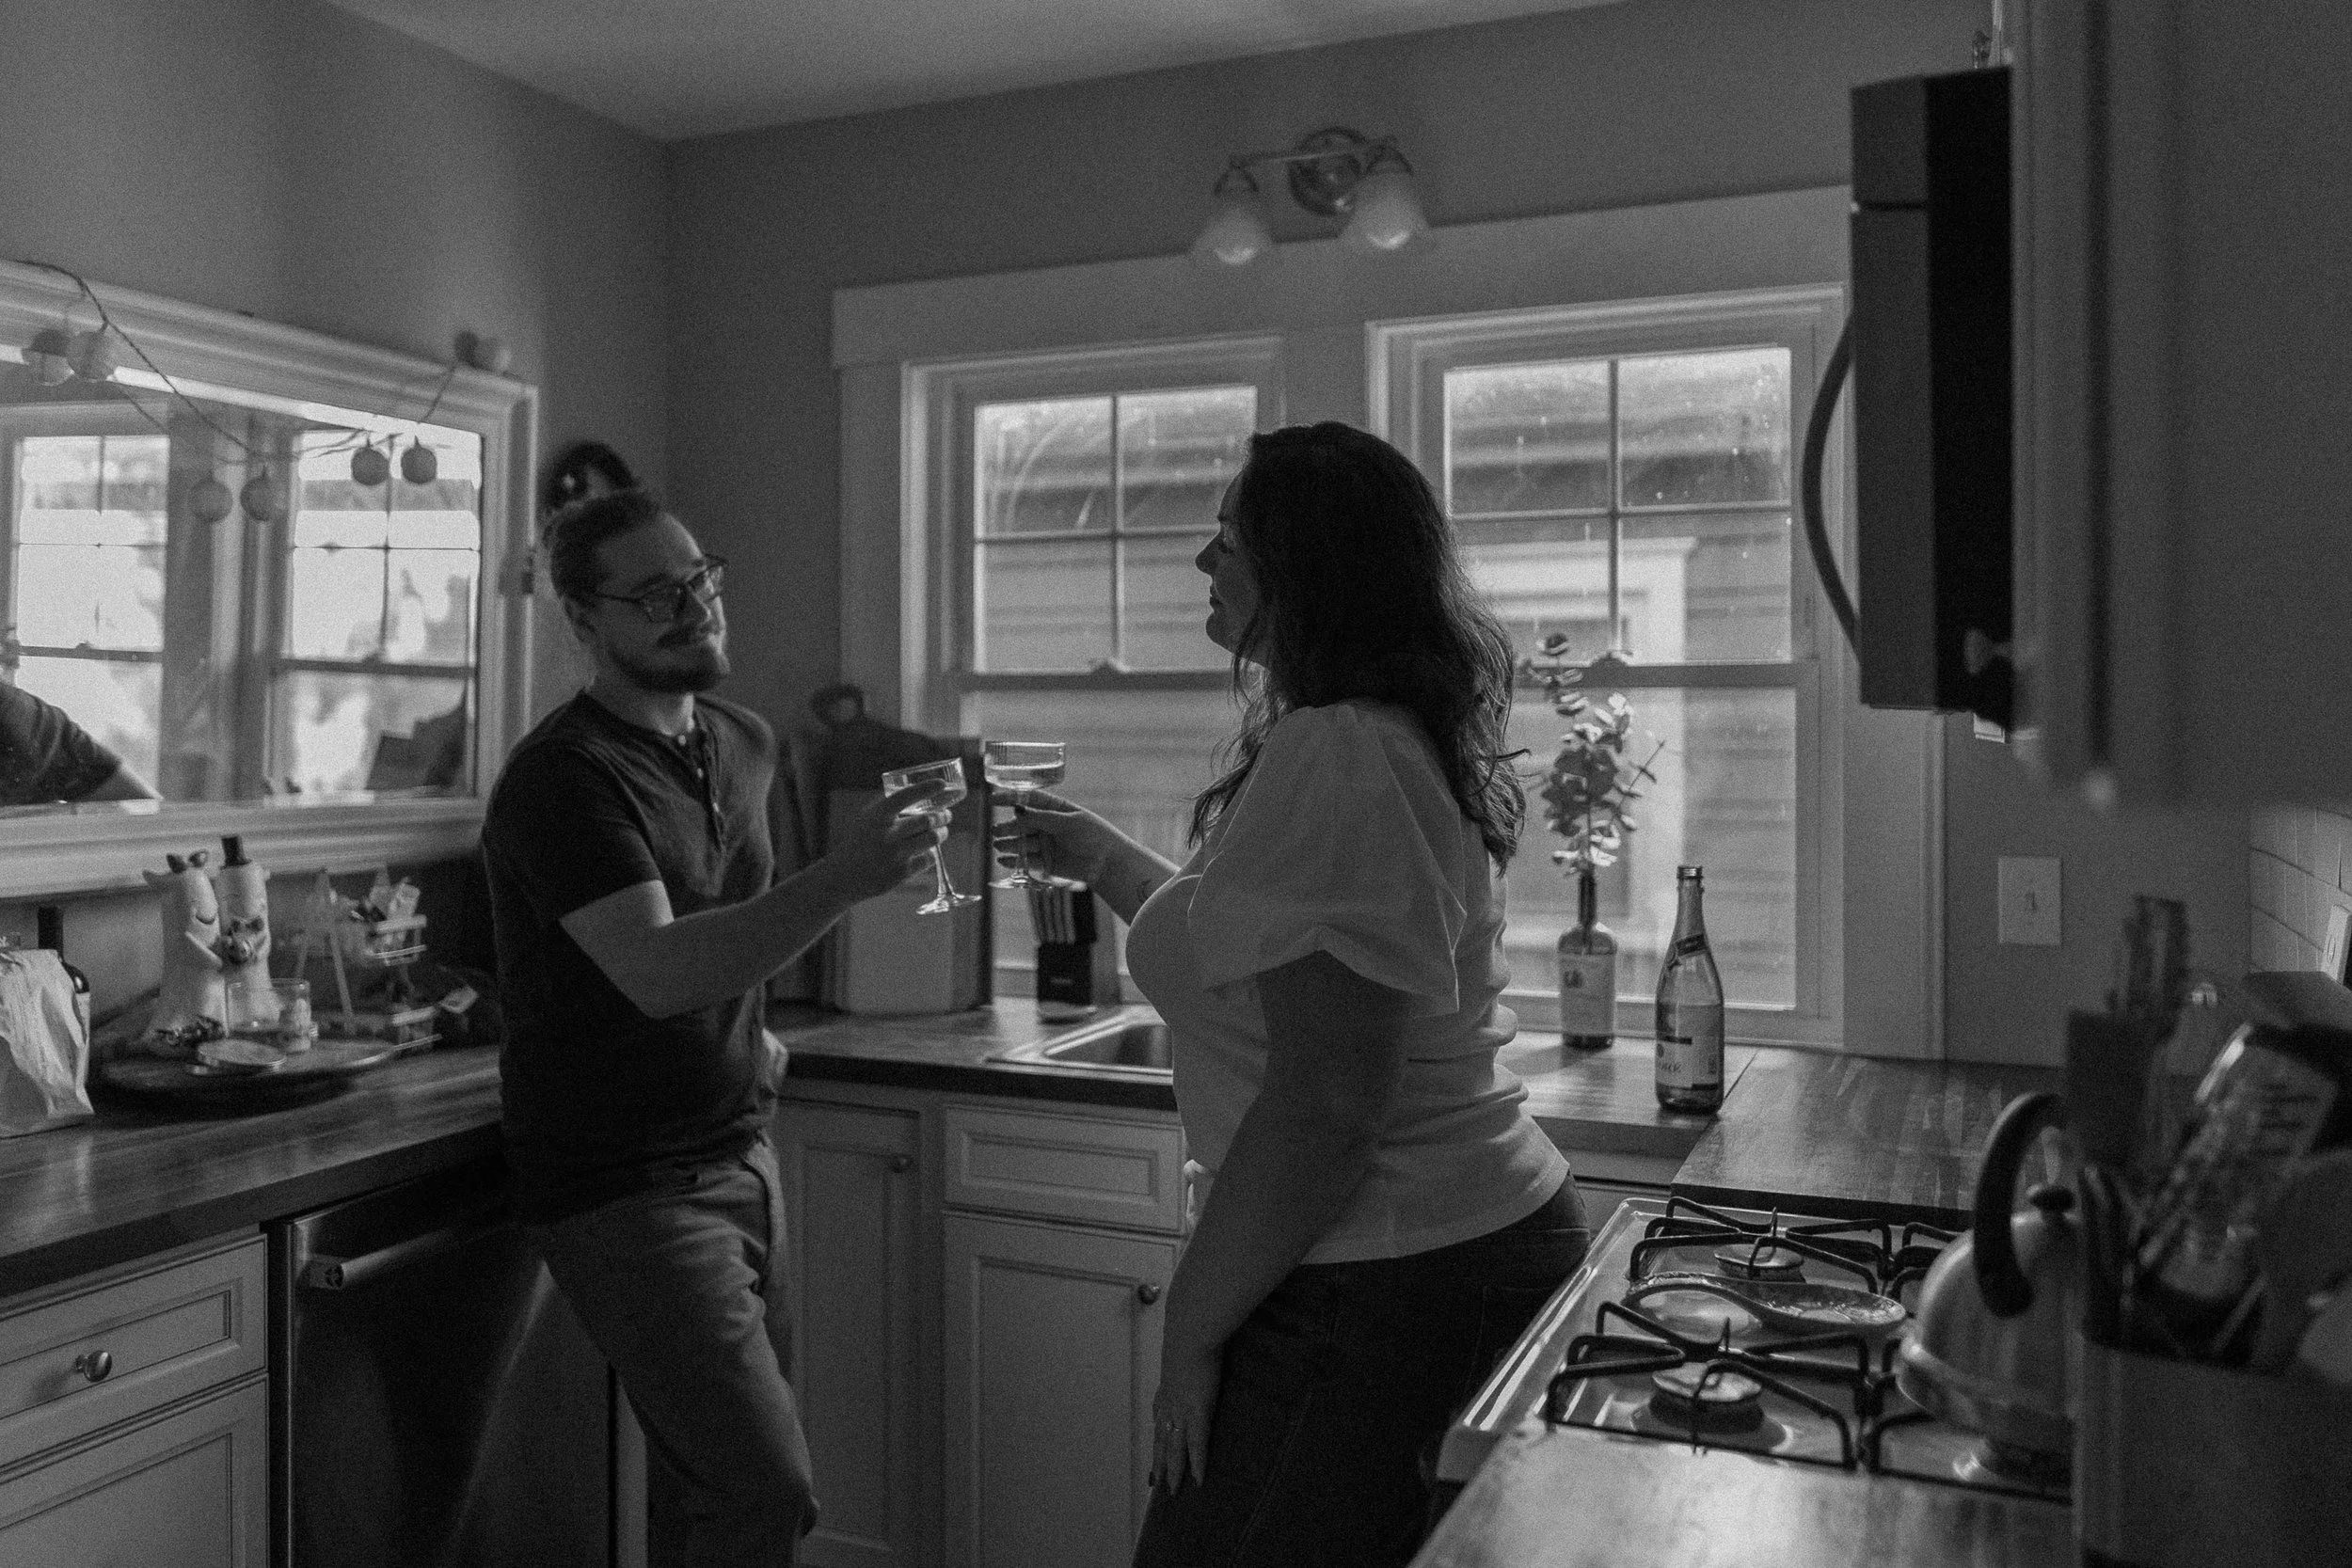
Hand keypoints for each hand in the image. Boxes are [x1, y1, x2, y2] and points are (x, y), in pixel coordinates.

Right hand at [826, 784, 947, 901]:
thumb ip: (889, 806)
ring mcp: (895, 855)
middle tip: (947, 815)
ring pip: (932, 838)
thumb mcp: (868, 819)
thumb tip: (920, 792)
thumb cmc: (861, 842)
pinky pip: (928, 859)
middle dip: (942, 816)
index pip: (904, 796)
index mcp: (876, 816)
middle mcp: (886, 834)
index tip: (941, 784)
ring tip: (941, 831)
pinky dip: (930, 853)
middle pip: (927, 820)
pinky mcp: (901, 873)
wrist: (844, 876)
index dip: (925, 789)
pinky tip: (927, 851)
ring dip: (941, 833)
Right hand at [990, 789, 1118, 886]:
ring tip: (999, 845)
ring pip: (1023, 842)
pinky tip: (1003, 860)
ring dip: (1010, 844)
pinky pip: (1027, 860)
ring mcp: (1047, 844)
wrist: (1108, 863)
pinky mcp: (1047, 863)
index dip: (1011, 799)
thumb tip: (1019, 811)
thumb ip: (1044, 818)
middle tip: (996, 831)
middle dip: (1009, 827)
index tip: (994, 799)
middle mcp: (1048, 825)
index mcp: (1056, 809)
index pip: (1030, 800)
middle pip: (1023, 824)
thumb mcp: (1069, 822)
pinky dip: (1015, 860)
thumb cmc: (1094, 835)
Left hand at [1147, 1338, 1220, 1496]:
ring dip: (1173, 1470)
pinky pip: (1196, 1446)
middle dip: (1159, 1460)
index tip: (1156, 1445)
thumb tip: (1197, 1340)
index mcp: (1168, 1385)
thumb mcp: (1187, 1343)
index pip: (1159, 1416)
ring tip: (1173, 1490)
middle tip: (1156, 1482)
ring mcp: (1181, 1411)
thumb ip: (1189, 1349)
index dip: (1158, 1432)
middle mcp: (1169, 1402)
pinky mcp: (1198, 1414)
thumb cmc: (1191, 1330)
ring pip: (1174, 1449)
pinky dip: (1197, 1464)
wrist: (1191, 1331)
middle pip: (1161, 1438)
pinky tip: (1198, 1481)